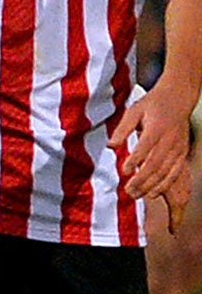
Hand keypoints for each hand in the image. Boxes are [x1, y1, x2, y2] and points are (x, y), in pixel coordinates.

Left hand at [115, 84, 193, 229]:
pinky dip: (165, 185)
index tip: (124, 171)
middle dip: (142, 179)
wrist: (178, 98)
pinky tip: (153, 193)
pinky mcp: (182, 153)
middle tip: (128, 190)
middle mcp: (170, 140)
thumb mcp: (134, 111)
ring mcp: (178, 148)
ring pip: (167, 171)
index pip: (146, 147)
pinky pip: (176, 172)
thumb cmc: (152, 105)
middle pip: (157, 164)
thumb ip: (122, 129)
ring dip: (152, 186)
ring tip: (136, 195)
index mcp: (157, 128)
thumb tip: (111, 146)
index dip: (136, 160)